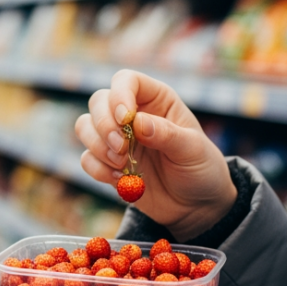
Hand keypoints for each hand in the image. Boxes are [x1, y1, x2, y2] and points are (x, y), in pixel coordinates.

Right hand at [75, 70, 235, 239]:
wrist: (196, 205)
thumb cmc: (201, 168)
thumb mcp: (192, 149)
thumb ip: (166, 134)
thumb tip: (137, 122)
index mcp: (156, 100)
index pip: (126, 80)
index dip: (119, 94)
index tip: (125, 119)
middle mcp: (132, 114)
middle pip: (98, 101)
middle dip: (104, 125)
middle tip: (121, 148)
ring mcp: (117, 139)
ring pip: (84, 126)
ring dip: (97, 146)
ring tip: (121, 165)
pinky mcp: (108, 164)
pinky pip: (86, 158)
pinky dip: (98, 169)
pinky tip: (119, 179)